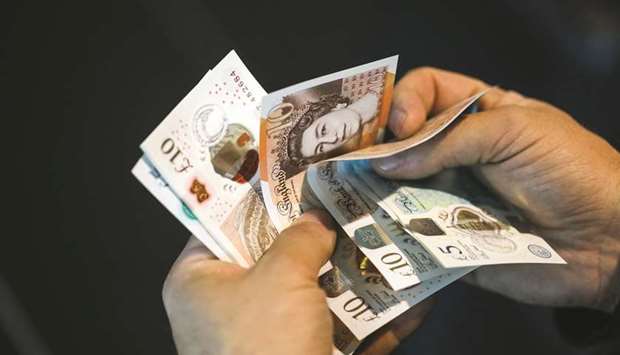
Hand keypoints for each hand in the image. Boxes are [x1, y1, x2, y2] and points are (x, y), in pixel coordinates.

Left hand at [162, 210, 433, 354]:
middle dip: (316, 228)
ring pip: (313, 288)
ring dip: (351, 268)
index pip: (225, 219)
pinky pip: (337, 326)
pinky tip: (407, 291)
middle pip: (275, 251)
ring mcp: (269, 334)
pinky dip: (369, 314)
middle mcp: (229, 304)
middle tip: (348, 192)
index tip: (296, 165)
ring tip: (385, 230)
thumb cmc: (263, 346)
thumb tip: (318, 220)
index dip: (261, 191)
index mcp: (200, 278)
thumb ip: (299, 238)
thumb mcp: (278, 278)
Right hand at [372, 67, 619, 310]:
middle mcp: (453, 152)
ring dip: (371, 190)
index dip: (403, 101)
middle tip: (350, 163)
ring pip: (395, 186)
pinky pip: (409, 230)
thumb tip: (381, 162)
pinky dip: (387, 230)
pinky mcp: (446, 237)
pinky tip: (366, 230)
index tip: (400, 127)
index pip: (423, 90)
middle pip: (399, 140)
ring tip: (348, 197)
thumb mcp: (515, 131)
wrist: (608, 242)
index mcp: (474, 112)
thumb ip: (448, 141)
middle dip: (373, 147)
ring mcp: (446, 194)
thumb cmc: (568, 170)